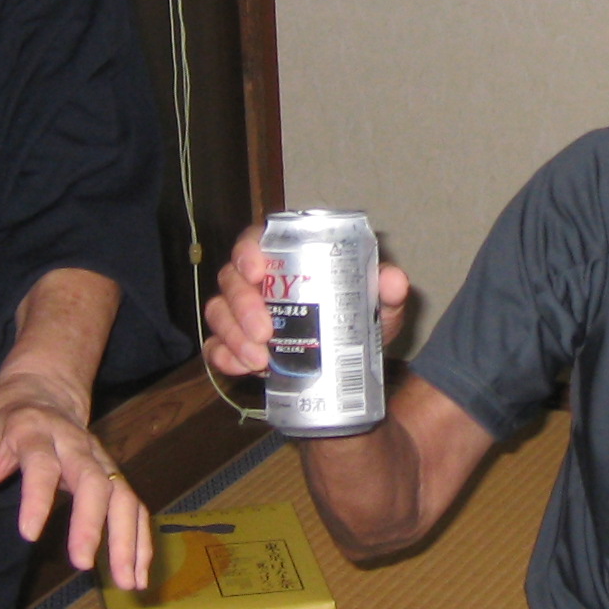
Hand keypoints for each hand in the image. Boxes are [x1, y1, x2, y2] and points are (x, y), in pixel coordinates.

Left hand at [0, 377, 150, 586]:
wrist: (41, 388)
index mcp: (32, 432)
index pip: (40, 464)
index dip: (37, 497)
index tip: (28, 535)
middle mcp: (73, 443)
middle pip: (91, 478)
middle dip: (90, 521)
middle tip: (82, 563)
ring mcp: (98, 458)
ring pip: (121, 493)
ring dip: (127, 537)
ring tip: (127, 581)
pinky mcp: (110, 473)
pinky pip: (133, 503)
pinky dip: (140, 538)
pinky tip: (138, 573)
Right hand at [201, 226, 409, 377]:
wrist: (350, 364)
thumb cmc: (358, 318)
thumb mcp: (378, 304)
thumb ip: (386, 290)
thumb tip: (393, 280)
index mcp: (287, 257)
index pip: (255, 240)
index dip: (248, 251)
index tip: (257, 271)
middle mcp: (257, 280)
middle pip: (231, 279)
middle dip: (243, 305)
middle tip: (265, 332)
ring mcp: (241, 313)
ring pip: (218, 312)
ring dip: (233, 335)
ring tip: (260, 360)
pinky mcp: (235, 344)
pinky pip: (215, 347)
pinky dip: (224, 357)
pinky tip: (241, 368)